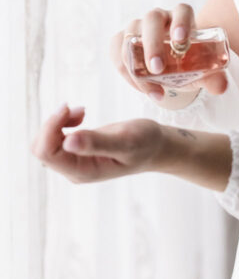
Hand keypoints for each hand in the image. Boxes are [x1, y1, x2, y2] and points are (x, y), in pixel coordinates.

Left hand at [30, 102, 165, 183]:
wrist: (156, 146)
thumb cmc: (145, 143)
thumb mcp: (126, 141)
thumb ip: (97, 143)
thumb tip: (68, 142)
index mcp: (82, 171)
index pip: (47, 153)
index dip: (50, 128)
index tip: (68, 107)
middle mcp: (73, 170)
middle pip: (42, 148)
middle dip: (53, 124)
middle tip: (77, 108)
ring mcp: (74, 161)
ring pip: (46, 142)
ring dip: (58, 122)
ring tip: (82, 111)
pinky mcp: (76, 151)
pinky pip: (55, 137)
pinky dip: (63, 122)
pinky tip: (81, 115)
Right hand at [110, 3, 228, 102]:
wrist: (170, 67)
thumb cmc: (188, 63)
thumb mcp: (201, 71)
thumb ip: (213, 77)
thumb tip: (221, 86)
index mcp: (181, 17)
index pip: (182, 10)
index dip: (181, 21)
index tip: (181, 40)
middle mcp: (159, 18)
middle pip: (151, 18)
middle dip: (153, 43)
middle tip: (158, 68)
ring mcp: (138, 27)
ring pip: (129, 34)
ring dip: (135, 62)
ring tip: (152, 89)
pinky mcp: (122, 40)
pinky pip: (116, 49)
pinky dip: (125, 70)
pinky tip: (140, 87)